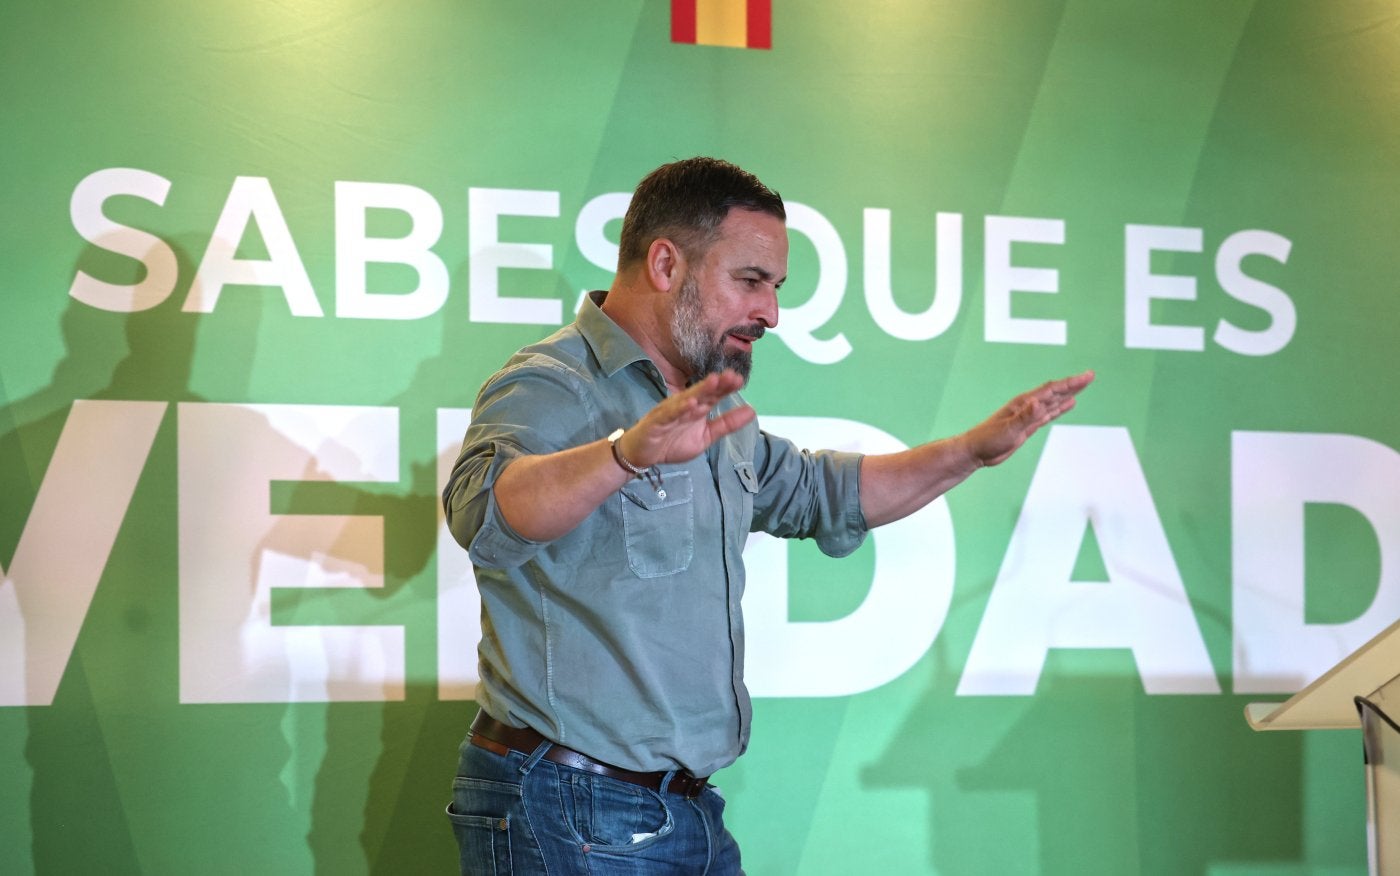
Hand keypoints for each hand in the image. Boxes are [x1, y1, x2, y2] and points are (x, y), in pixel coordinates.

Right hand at [619, 370, 755, 467]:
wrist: (643, 455)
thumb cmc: (673, 442)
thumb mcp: (706, 436)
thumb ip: (726, 424)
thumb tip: (752, 411)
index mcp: (698, 407)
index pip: (714, 395)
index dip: (726, 387)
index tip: (740, 379)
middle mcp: (685, 405)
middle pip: (702, 392)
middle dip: (716, 384)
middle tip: (731, 375)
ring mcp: (670, 411)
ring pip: (686, 398)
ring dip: (700, 390)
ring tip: (714, 381)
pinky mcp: (656, 421)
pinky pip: (669, 414)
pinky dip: (678, 408)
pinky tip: (690, 403)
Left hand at [964, 370, 1094, 466]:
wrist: (976, 451)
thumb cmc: (988, 440)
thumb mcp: (1007, 430)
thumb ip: (1024, 417)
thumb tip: (1038, 403)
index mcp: (1024, 403)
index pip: (1052, 390)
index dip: (1070, 383)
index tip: (1087, 377)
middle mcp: (1028, 406)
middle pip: (1055, 392)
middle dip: (1073, 385)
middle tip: (1090, 376)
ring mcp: (1029, 415)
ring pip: (1054, 401)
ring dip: (1069, 394)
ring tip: (1083, 386)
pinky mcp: (1028, 425)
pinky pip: (1049, 414)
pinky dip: (1060, 408)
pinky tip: (1068, 403)